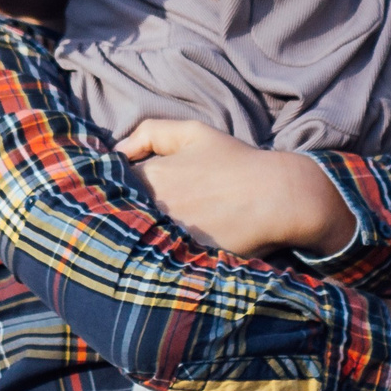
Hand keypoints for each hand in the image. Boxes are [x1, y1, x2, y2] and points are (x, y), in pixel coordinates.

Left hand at [117, 117, 355, 258]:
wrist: (278, 197)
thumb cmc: (236, 162)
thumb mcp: (193, 132)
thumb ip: (149, 132)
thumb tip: (116, 150)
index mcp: (152, 175)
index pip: (112, 185)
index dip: (114, 189)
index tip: (118, 194)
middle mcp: (155, 206)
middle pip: (121, 214)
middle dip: (118, 215)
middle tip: (116, 220)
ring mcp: (169, 235)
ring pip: (136, 238)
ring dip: (134, 236)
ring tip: (134, 239)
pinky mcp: (185, 258)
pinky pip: (158, 258)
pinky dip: (154, 255)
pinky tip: (156, 254)